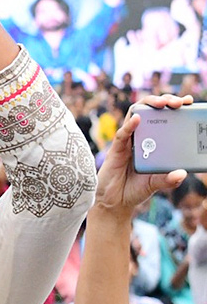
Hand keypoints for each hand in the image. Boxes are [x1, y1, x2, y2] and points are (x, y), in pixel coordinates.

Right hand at [94, 94, 188, 213]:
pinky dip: (129, 125)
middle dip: (164, 101)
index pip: (165, 118)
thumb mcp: (156, 184)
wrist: (115, 202)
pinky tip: (137, 119)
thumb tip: (182, 174)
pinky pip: (122, 134)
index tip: (189, 102)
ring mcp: (127, 142)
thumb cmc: (135, 189)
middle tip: (178, 102)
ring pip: (135, 115)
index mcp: (153, 142)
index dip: (175, 108)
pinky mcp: (116, 150)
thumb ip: (168, 180)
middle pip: (150, 110)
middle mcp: (140, 138)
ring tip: (161, 102)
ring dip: (147, 105)